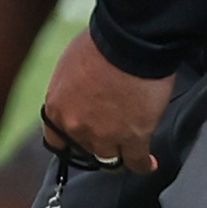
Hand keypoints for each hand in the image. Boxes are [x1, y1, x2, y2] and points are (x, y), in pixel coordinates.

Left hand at [39, 28, 172, 174]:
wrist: (128, 42)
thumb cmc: (101, 43)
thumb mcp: (70, 64)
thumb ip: (72, 87)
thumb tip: (82, 91)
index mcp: (57, 107)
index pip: (57, 141)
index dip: (72, 143)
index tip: (82, 144)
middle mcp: (75, 126)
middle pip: (85, 151)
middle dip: (98, 145)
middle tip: (112, 140)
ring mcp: (104, 136)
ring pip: (110, 160)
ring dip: (120, 157)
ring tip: (130, 155)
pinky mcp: (132, 138)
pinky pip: (136, 162)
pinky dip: (143, 164)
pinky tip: (149, 163)